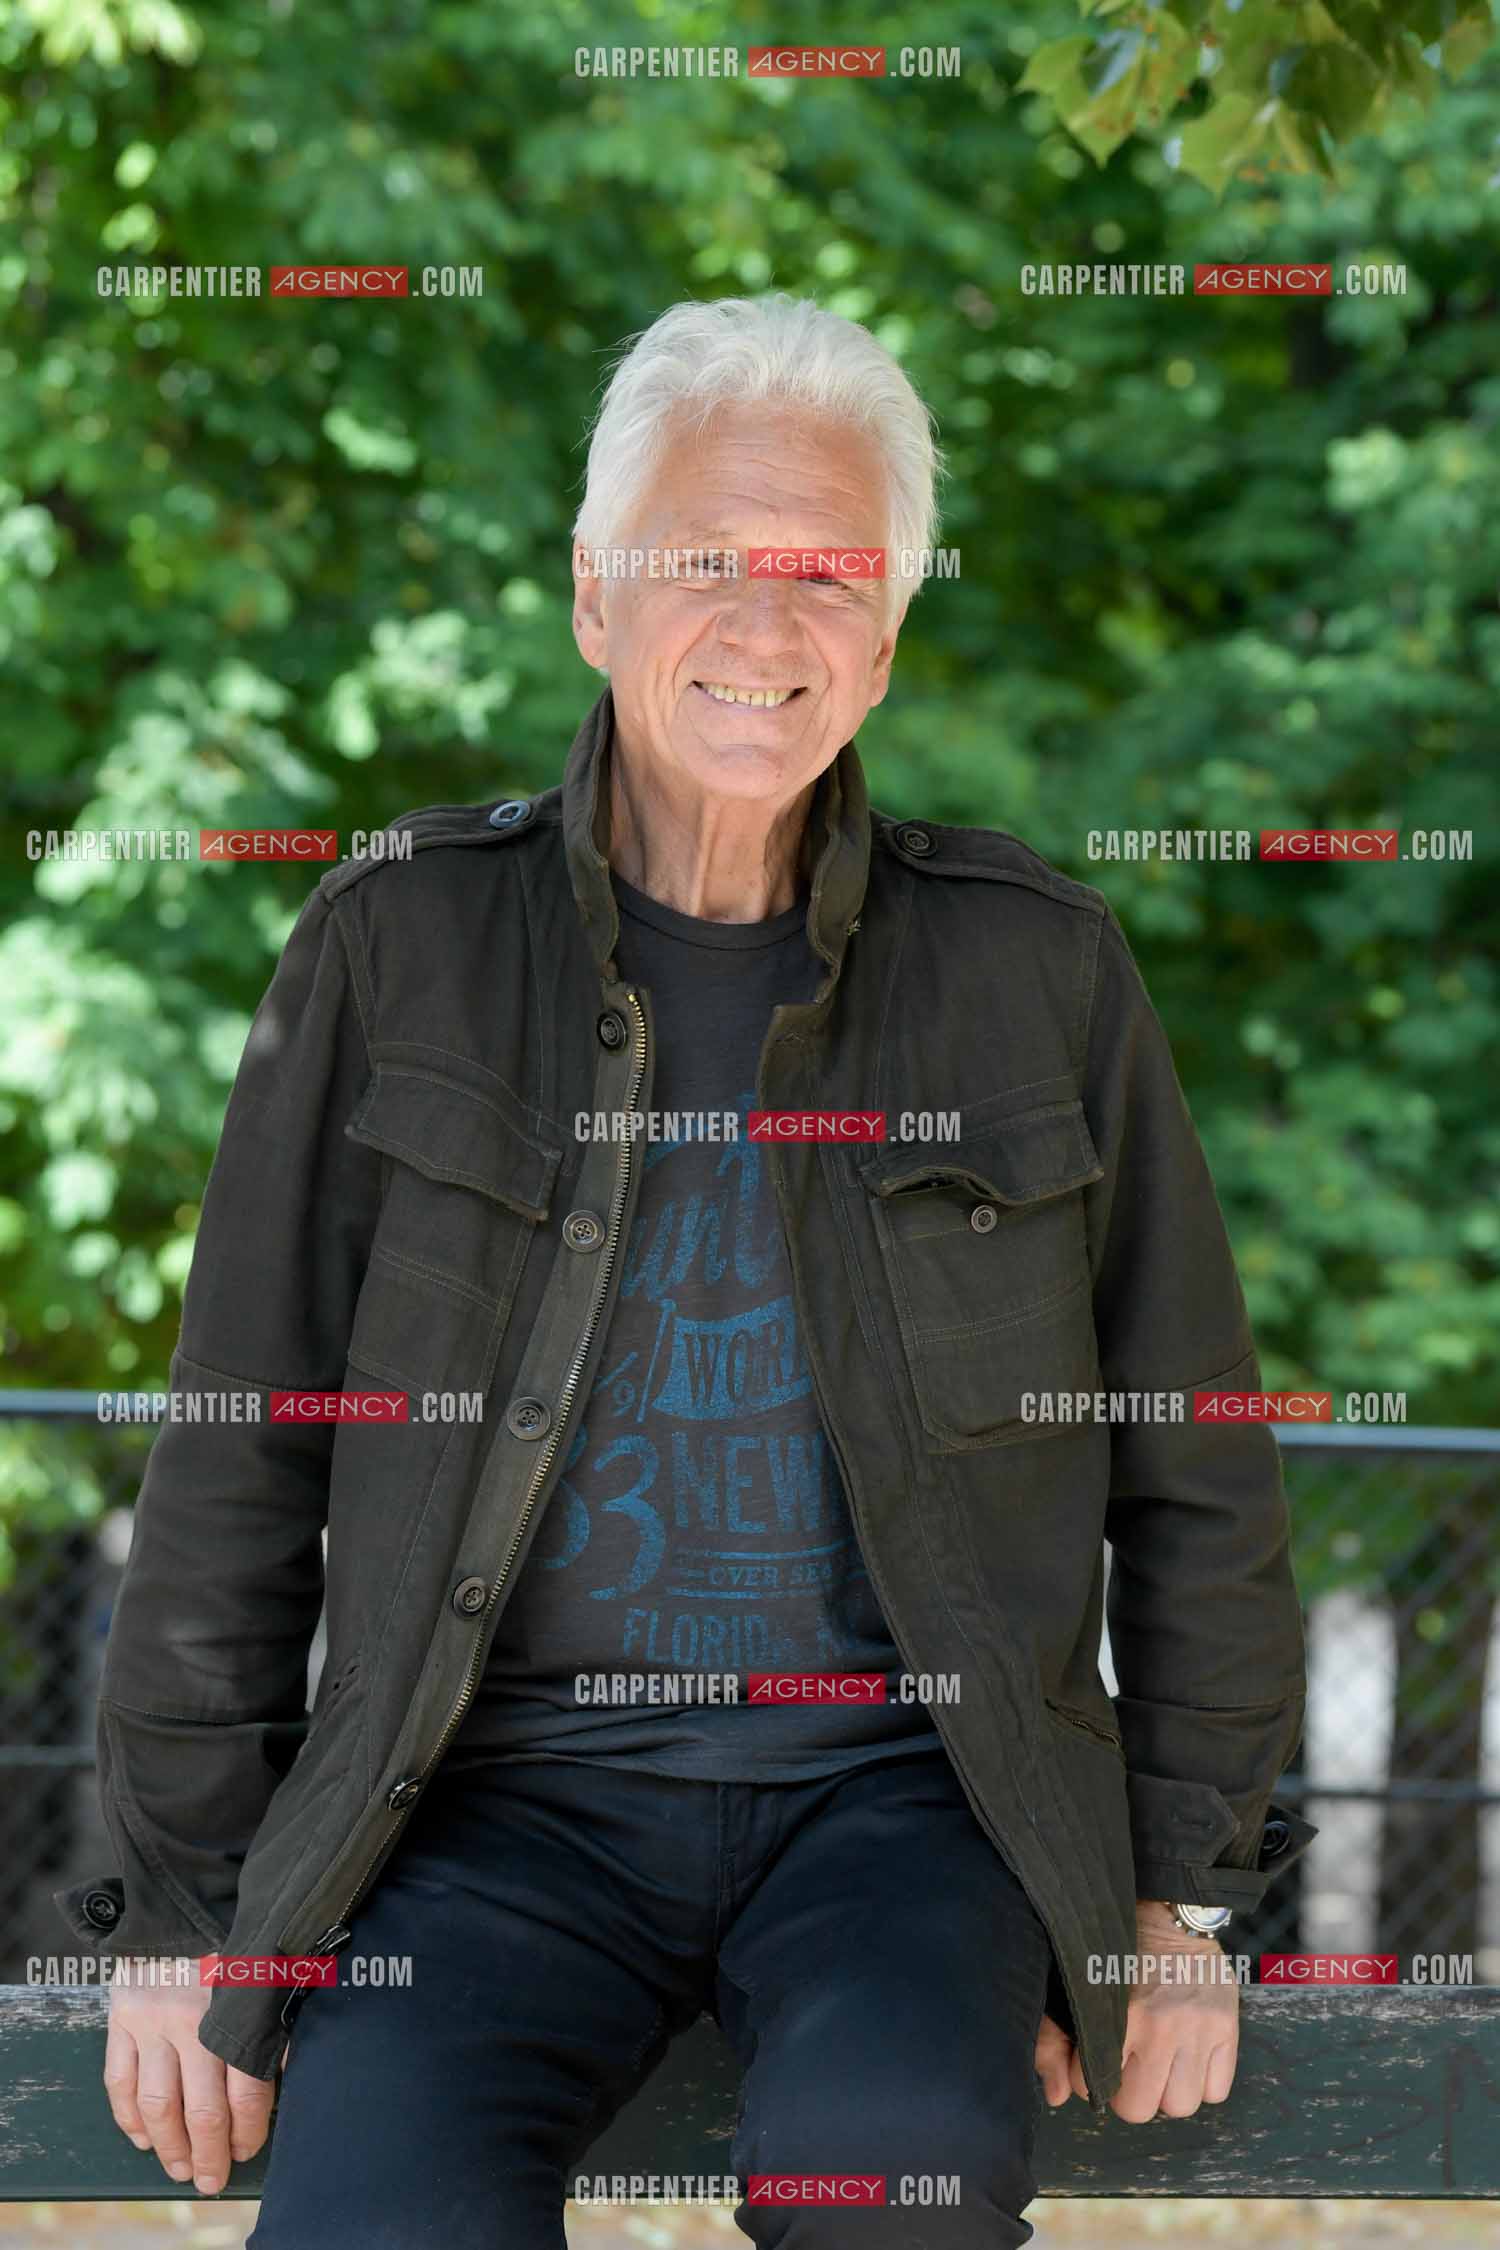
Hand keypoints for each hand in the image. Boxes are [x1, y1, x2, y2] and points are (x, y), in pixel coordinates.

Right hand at [103, 1960, 281, 2193]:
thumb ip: (274, 2025)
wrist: (181, 1899)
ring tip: (180, 2168)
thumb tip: (283, 2081)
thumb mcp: (266, 1974)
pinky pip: (118, 2081)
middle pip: (199, 2110)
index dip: (249, 2131)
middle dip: (209, 2154)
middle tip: (213, 2179)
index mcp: (233, 2012)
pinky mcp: (120, 2018)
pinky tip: (143, 2138)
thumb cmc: (234, 1939)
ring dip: (168, 2147)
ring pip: (156, 2105)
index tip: (248, 2150)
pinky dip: (128, 2118)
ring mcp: (150, 2022)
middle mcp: (190, 2022)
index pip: (245, 2093)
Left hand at [1033, 1902, 1238, 2119]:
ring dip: (1168, 2092)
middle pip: (1139, 2109)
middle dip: (1130, 2094)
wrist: (1173, 1914)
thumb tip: (1057, 2097)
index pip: (1096, 2086)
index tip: (1096, 2061)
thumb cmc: (1120, 1951)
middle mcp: (1161, 2026)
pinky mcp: (1227, 2030)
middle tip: (1132, 2067)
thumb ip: (1055, 2037)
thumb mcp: (1080, 1984)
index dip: (1091, 2079)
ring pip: (1180, 2106)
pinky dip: (1202, 2083)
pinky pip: (1215, 2092)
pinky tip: (1189, 2057)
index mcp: (1119, 2013)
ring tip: (1163, 2064)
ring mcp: (1198, 2030)